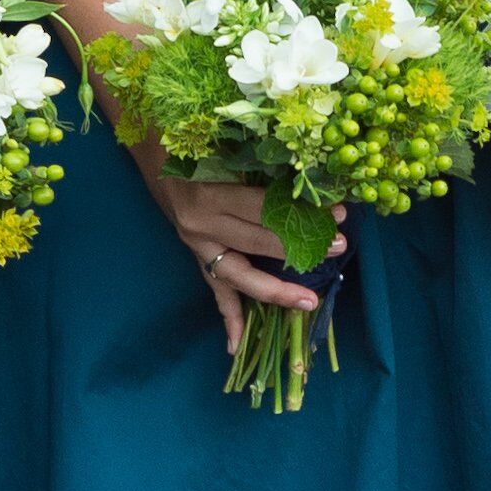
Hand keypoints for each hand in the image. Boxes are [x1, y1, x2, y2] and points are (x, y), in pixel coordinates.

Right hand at [134, 140, 343, 354]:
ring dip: (276, 290)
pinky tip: (236, 347)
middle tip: (338, 246)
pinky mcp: (197, 257)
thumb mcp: (224, 147)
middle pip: (258, 243)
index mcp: (210, 195)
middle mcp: (202, 226)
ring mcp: (198, 246)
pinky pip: (216, 292)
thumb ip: (260, 163)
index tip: (338, 212)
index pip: (264, 210)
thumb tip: (311, 176)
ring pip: (241, 277)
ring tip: (308, 303)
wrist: (152, 152)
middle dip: (301, 247)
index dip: (302, 213)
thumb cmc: (193, 143)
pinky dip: (229, 319)